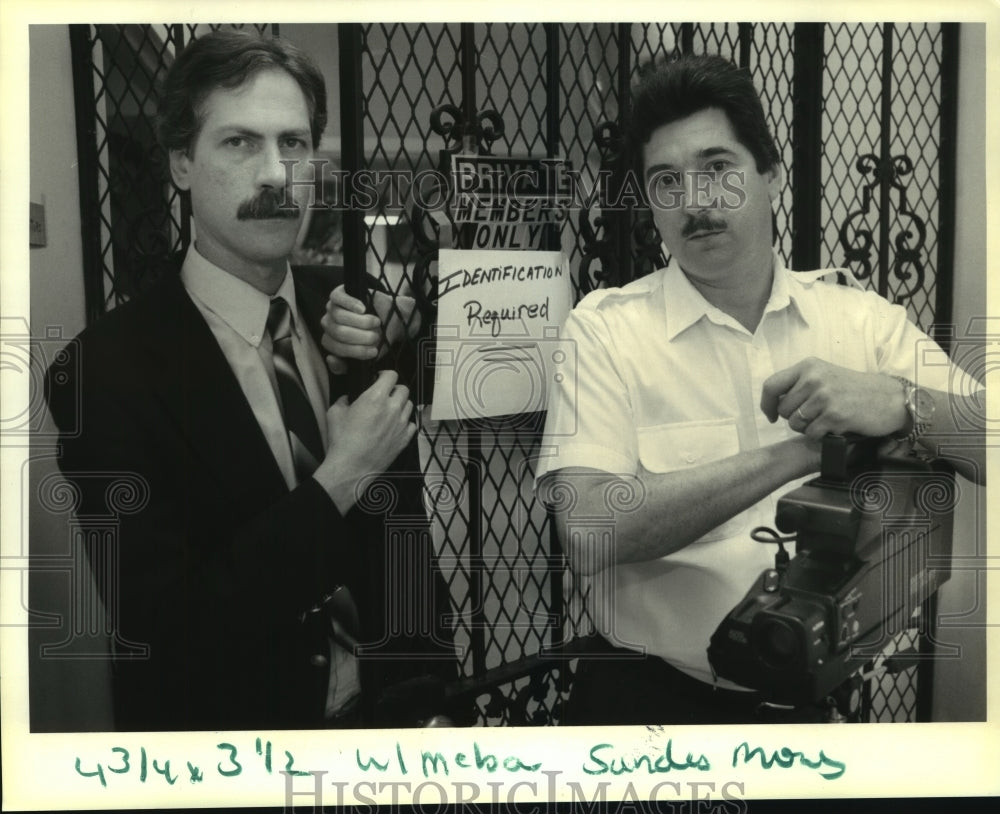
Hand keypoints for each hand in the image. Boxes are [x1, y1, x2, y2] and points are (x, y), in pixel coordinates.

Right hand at [313, 370, 415, 511]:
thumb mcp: (335, 413)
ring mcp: (400, 424)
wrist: (351, 467)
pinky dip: (404, 423)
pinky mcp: (404, 439)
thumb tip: (348, 398)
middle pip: (403, 389)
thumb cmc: (342, 441)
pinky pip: (411, 424)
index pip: (391, 375)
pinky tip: (394, 426)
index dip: (385, 375)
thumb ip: (344, 400)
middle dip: (394, 389)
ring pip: (409, 405)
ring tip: (389, 411)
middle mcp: (392, 408)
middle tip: (385, 395)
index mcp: (375, 398)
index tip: (379, 379)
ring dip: (400, 405)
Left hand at [321, 285, 420, 373]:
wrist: (390, 318)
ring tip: (376, 322)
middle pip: (339, 332)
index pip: (336, 348)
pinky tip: (362, 308)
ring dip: (361, 321)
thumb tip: (330, 359)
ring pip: (338, 316)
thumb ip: (347, 365)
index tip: (374, 351)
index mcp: (332, 342)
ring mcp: (331, 309)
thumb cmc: (377, 339)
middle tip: (376, 336)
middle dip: (361, 337)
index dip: (356, 351)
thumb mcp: (366, 356)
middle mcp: (328, 325)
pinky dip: (350, 304)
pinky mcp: (337, 294)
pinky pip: (337, 298)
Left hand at [760, 357, 907, 439]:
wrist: (889, 398)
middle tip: (814, 416)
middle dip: (794, 418)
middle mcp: (813, 378)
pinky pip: (811, 434)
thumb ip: (799, 384)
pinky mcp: (834, 415)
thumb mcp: (824, 375)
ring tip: (826, 419)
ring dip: (808, 428)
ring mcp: (824, 396)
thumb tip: (772, 402)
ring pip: (795, 424)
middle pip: (783, 409)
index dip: (766, 404)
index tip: (771, 415)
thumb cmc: (853, 389)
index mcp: (808, 366)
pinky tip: (835, 426)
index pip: (771, 385)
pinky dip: (821, 435)